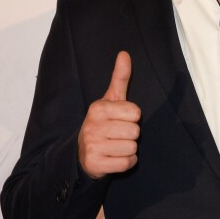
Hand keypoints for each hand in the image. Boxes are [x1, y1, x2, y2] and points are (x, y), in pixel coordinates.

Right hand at [78, 51, 140, 178]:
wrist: (83, 154)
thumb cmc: (103, 123)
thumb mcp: (111, 99)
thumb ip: (120, 77)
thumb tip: (124, 53)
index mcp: (98, 108)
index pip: (135, 113)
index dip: (132, 118)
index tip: (120, 119)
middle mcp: (92, 126)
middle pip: (135, 132)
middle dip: (131, 134)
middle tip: (117, 135)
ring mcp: (92, 146)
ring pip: (132, 148)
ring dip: (128, 149)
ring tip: (115, 146)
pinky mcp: (95, 165)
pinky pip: (126, 163)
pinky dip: (126, 163)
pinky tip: (114, 158)